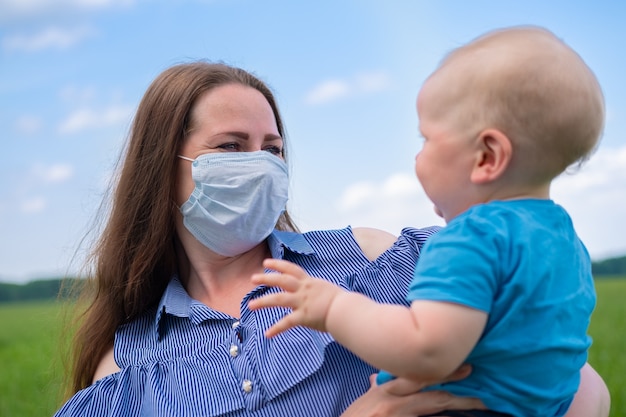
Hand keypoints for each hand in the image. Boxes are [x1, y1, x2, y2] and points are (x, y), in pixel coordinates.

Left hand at [249, 258, 344, 336]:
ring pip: (278, 299)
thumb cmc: (343, 302)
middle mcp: (303, 290)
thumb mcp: (328, 291)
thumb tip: (319, 294)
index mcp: (309, 283)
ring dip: (263, 302)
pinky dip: (276, 329)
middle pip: (281, 280)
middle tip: (253, 278)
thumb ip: (319, 292)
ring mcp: (302, 302)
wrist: (346, 310)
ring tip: (250, 305)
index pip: (291, 270)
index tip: (266, 263)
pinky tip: (267, 334)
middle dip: (266, 278)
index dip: (278, 265)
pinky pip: (287, 323)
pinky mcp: (303, 316)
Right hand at [341, 365, 485, 416]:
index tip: (468, 369)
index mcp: (387, 391)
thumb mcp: (365, 401)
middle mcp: (394, 403)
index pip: (422, 376)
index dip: (447, 372)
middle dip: (462, 399)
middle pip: (436, 398)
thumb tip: (376, 379)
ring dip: (457, 414)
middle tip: (484, 398)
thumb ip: (376, 389)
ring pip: (436, 414)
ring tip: (477, 411)